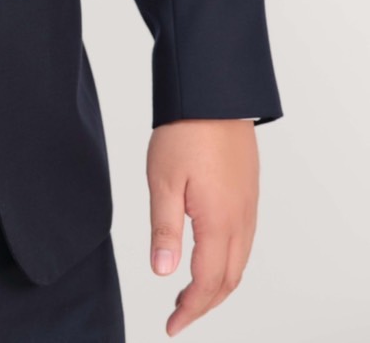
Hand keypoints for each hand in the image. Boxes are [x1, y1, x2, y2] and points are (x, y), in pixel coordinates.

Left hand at [147, 119, 258, 336]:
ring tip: (191, 294)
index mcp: (219, 222)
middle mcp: (241, 220)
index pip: (208, 282)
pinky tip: (210, 257)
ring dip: (218, 285)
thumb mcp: (163, 181)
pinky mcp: (248, 193)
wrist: (214, 93)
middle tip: (178, 316)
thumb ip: (164, 230)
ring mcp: (249, 206)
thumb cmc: (185, 131)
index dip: (190, 309)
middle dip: (204, 304)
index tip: (171, 326)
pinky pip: (244, 241)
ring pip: (240, 262)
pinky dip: (228, 262)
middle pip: (229, 280)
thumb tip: (163, 273)